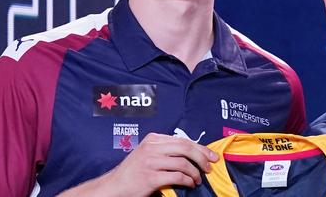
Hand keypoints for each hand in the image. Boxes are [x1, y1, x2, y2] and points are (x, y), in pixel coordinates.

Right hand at [59, 133, 217, 196]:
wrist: (114, 187)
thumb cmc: (133, 172)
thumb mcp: (147, 153)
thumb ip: (165, 149)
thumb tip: (193, 152)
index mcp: (153, 139)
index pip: (183, 140)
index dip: (200, 148)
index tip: (211, 155)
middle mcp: (152, 148)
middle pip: (186, 148)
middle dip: (202, 157)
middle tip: (210, 166)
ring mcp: (151, 162)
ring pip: (183, 163)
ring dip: (195, 172)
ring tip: (198, 179)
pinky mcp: (151, 177)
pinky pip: (177, 177)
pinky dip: (188, 181)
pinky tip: (190, 184)